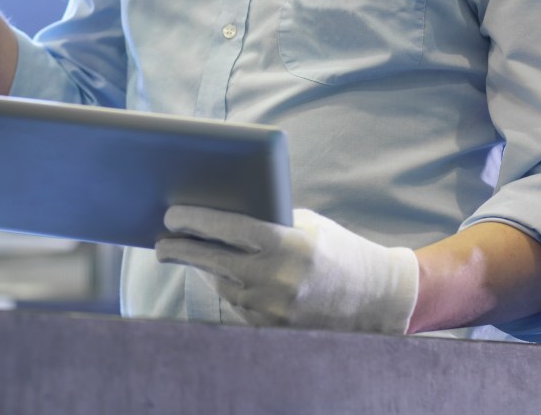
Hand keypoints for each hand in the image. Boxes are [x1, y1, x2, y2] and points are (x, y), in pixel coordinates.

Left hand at [155, 206, 418, 333]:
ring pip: (221, 285)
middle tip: (161, 242)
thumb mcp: (305, 224)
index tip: (170, 215)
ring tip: (182, 254)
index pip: (226, 228)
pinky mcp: (274, 328)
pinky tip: (213, 275)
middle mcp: (277, 278)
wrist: (379, 298)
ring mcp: (274, 308)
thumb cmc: (338, 250)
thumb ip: (266, 219)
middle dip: (181, 249)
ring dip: (200, 268)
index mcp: (286, 244)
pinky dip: (223, 288)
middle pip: (212, 260)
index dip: (193, 220)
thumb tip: (218, 213)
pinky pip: (237, 305)